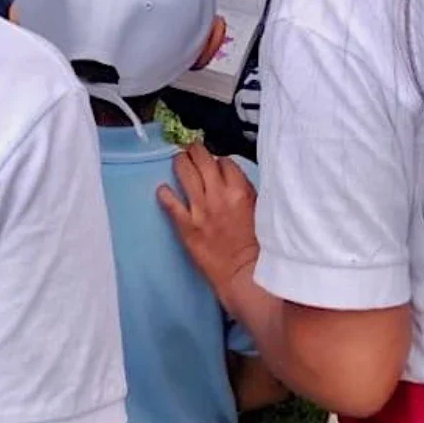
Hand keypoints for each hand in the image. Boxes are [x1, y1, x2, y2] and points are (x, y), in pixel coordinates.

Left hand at [158, 144, 260, 303]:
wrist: (245, 274)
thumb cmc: (258, 246)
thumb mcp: (261, 212)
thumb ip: (246, 192)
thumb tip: (233, 180)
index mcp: (240, 190)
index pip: (225, 162)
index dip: (218, 160)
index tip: (215, 163)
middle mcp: (218, 195)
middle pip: (202, 160)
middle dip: (195, 151)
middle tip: (191, 149)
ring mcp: (200, 209)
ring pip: (185, 173)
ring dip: (180, 163)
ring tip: (178, 159)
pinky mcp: (186, 226)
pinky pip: (171, 203)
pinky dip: (165, 194)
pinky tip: (162, 189)